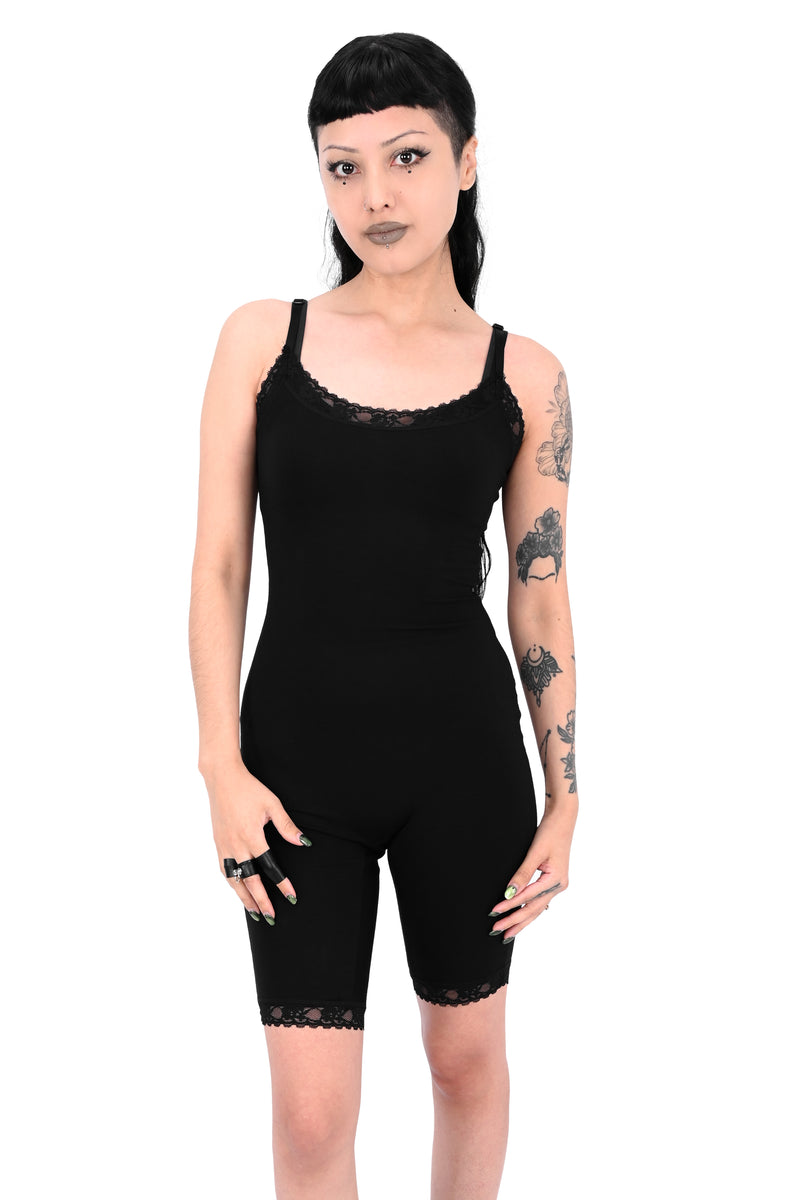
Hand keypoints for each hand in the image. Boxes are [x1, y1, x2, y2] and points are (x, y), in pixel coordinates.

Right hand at [204, 759, 309, 921]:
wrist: (222, 778)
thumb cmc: (249, 789)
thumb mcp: (272, 804)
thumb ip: (286, 826)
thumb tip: (303, 842)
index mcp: (251, 836)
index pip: (269, 867)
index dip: (281, 884)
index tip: (291, 897)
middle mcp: (236, 845)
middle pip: (250, 880)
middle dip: (261, 901)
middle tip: (271, 917)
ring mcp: (224, 845)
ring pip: (234, 879)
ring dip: (244, 897)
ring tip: (254, 913)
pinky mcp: (218, 843)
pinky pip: (224, 869)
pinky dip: (232, 882)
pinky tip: (238, 889)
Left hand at [488, 811, 573, 940]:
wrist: (563, 818)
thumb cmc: (550, 832)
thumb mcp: (534, 852)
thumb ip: (522, 874)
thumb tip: (509, 894)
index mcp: (555, 880)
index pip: (527, 897)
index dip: (509, 906)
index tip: (493, 913)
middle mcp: (559, 885)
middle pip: (534, 909)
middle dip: (515, 921)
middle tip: (497, 931)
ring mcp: (558, 884)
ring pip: (537, 908)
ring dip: (522, 919)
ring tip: (508, 932)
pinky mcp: (554, 881)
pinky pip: (540, 900)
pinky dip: (529, 909)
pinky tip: (522, 918)